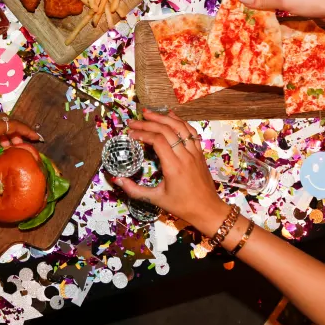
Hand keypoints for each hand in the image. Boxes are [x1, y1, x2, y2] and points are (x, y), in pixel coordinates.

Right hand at [115, 109, 228, 233]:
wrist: (208, 210)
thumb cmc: (182, 206)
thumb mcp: (156, 200)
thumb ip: (134, 190)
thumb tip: (116, 180)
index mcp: (173, 167)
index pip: (157, 141)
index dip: (142, 134)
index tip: (130, 134)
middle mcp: (185, 156)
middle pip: (166, 130)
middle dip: (148, 123)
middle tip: (133, 122)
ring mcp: (195, 152)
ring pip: (180, 127)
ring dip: (163, 117)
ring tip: (148, 113)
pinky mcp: (200, 153)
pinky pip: (191, 132)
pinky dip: (180, 121)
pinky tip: (170, 116)